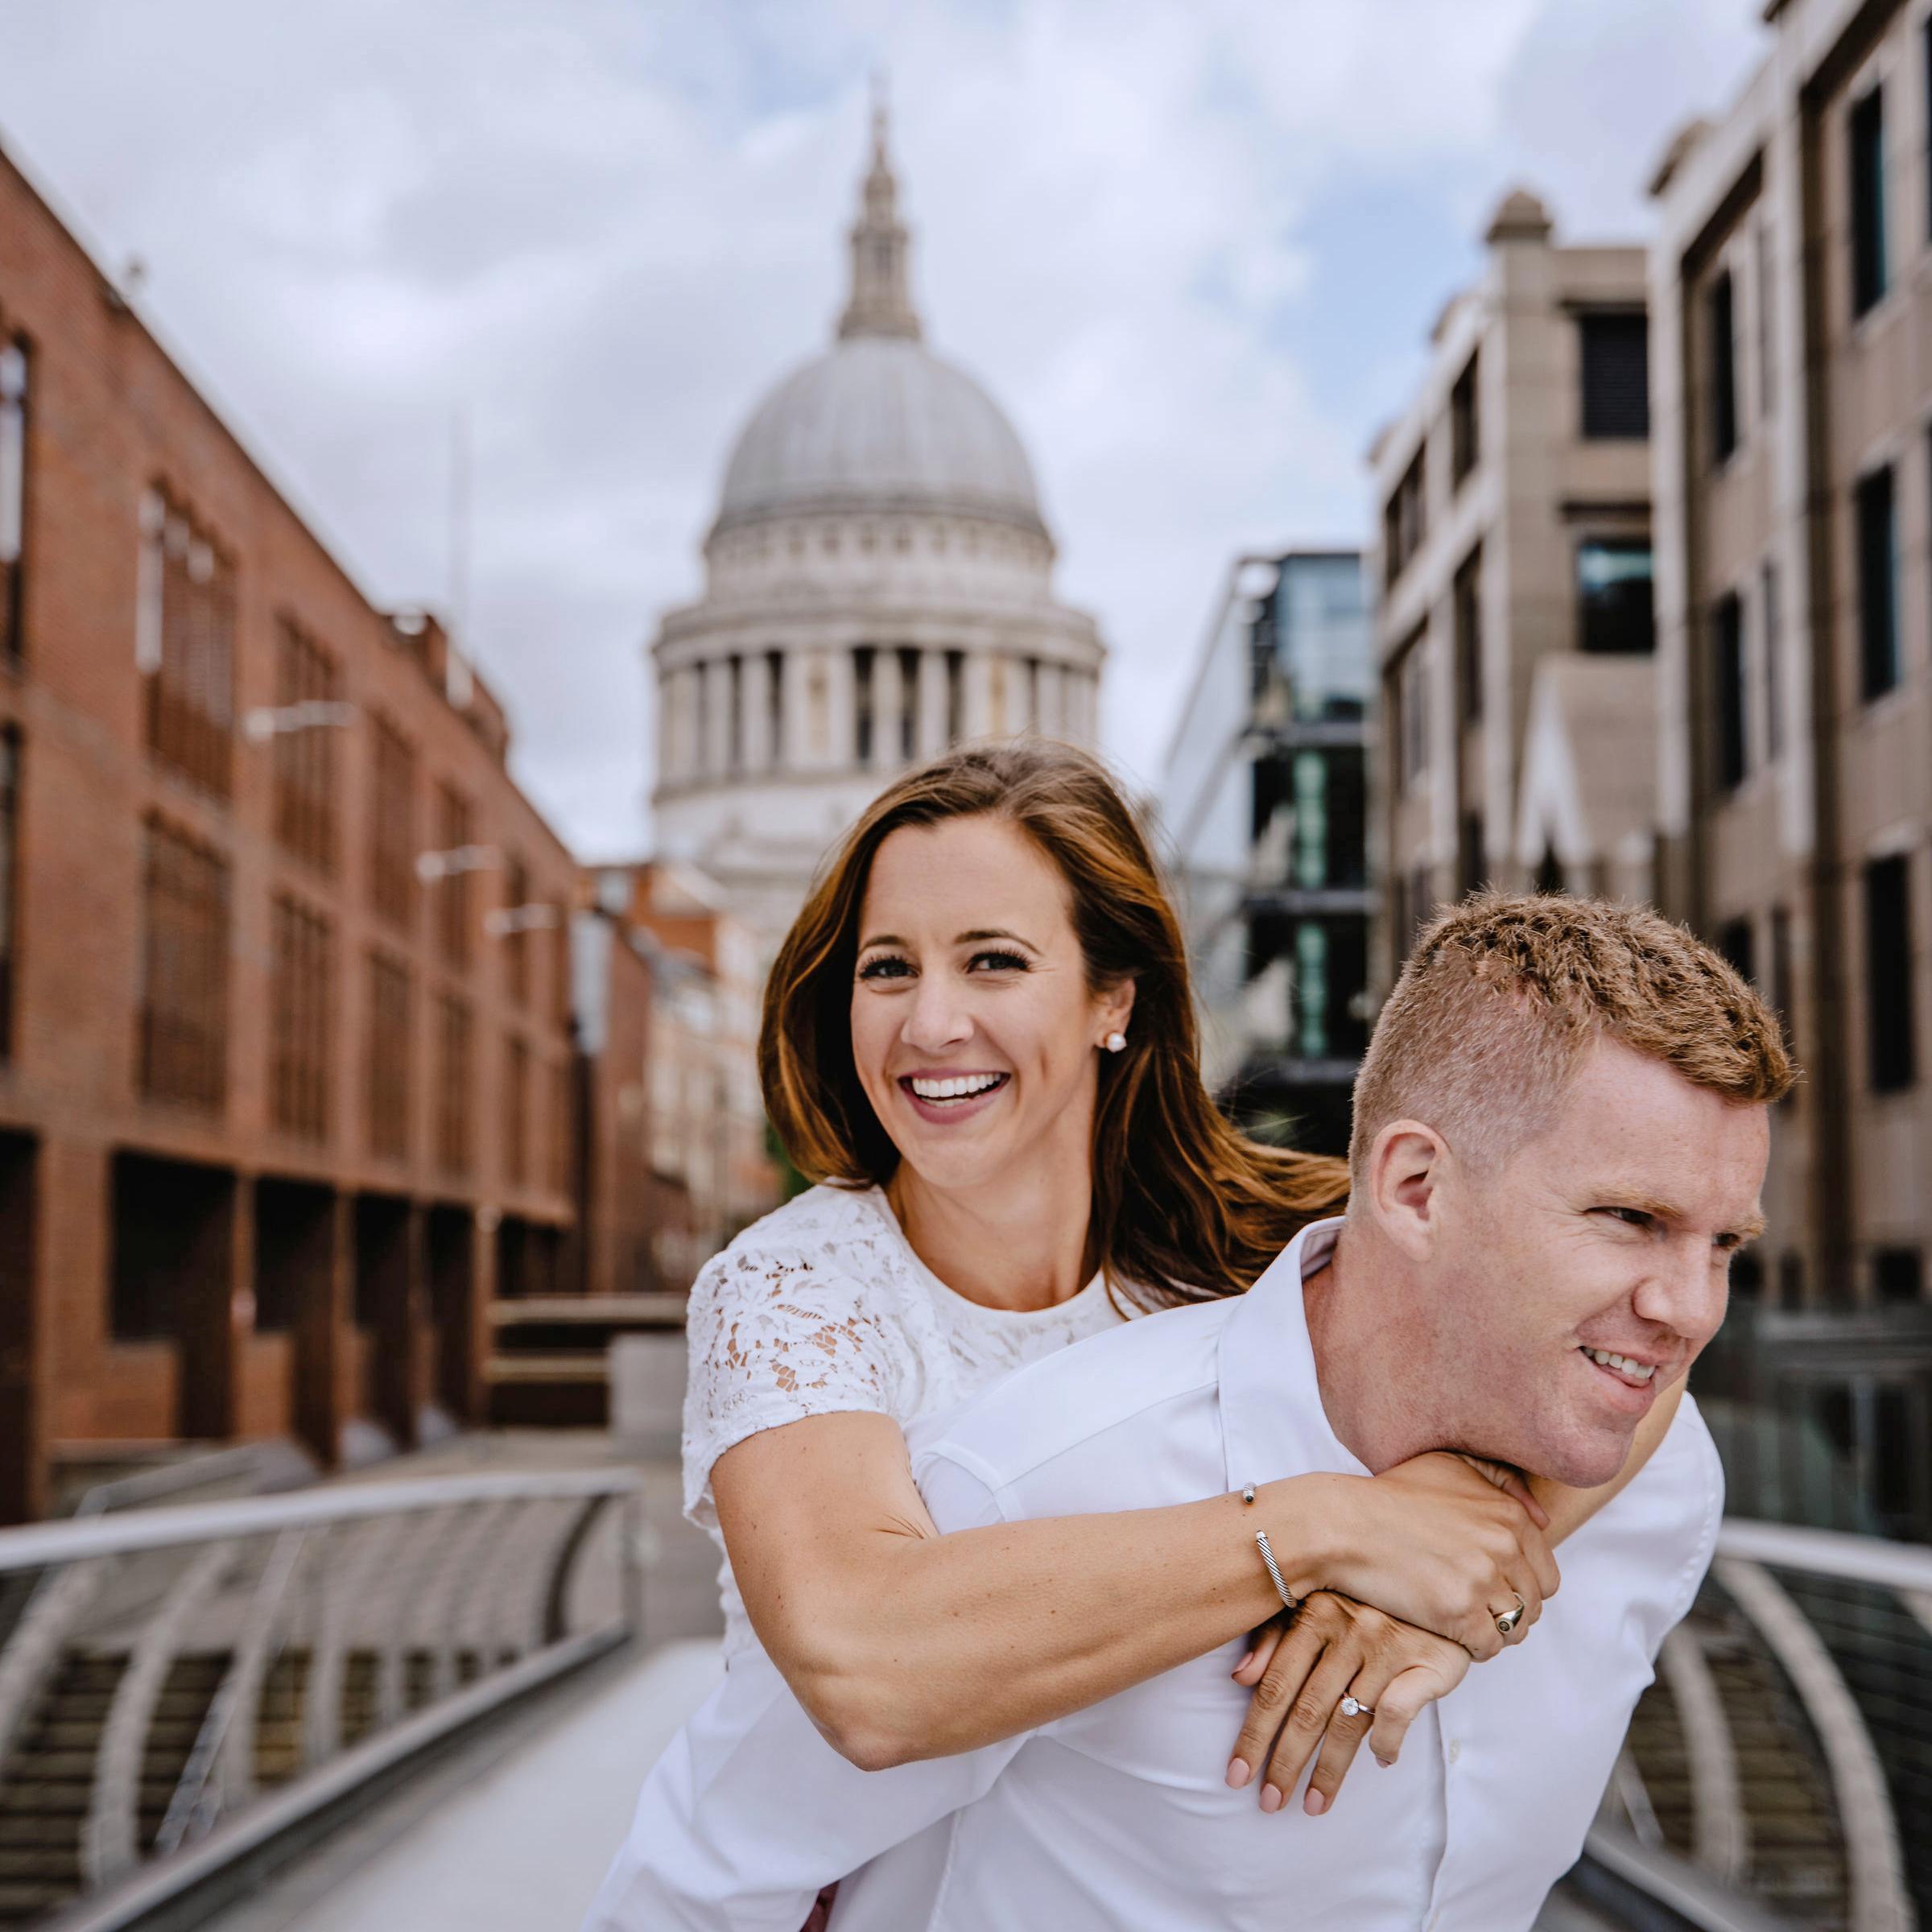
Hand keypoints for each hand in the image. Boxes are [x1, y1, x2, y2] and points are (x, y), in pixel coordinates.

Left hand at [1225, 1594, 1469, 1814]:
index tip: (1237, 1773)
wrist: (1441, 1581)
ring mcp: (1387, 1646)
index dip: (1254, 1733)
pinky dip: (1385, 1742)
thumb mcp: (1319, 1605)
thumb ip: (1276, 1637)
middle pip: (1306, 1709)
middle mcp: (1348, 1628)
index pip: (1275, 1685)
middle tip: (1268, 1803)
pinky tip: (1379, 1762)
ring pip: (1347, 1720)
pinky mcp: (1426, 1662)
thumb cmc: (1368, 1598)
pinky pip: (1396, 1711)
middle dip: (1283, 1762)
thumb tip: (1238, 1677)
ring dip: (1327, 1770)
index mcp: (1314, 1612)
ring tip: (1312, 1805)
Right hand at [1296, 1453, 1558, 1659]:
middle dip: (1508, 1609)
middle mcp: (1504, 1546)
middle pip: (1533, 1604)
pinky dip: (1474, 1647)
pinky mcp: (1458, 1613)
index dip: (1520, 1585)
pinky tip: (1450, 1632)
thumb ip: (1502, 1482)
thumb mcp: (1450, 1465)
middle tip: (1476, 1607)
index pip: (1546, 1573)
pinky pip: (1489, 1647)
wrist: (1343, 1523)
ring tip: (1464, 1621)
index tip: (1492, 1586)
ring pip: (1515, 1628)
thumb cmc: (1392, 1494)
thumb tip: (1542, 1519)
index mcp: (1510, 1515)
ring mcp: (1482, 1581)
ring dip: (1493, 1630)